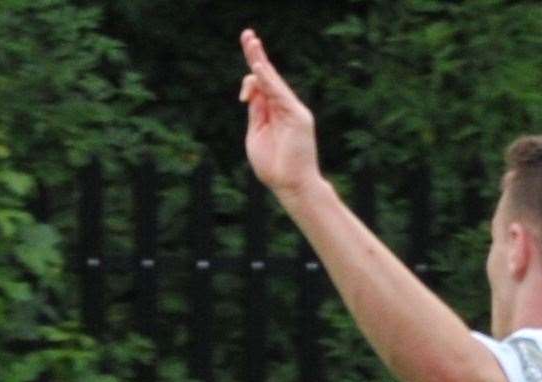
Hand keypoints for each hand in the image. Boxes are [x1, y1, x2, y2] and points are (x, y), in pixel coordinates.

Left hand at [239, 29, 322, 201]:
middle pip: (268, 76)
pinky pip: (281, 94)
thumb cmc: (273, 167)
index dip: (251, 76)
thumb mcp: (256, 136)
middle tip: (247, 35)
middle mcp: (284, 107)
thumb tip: (251, 91)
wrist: (291, 186)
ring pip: (273, 82)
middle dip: (256, 55)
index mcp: (272, 113)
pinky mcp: (298, 117)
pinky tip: (260, 68)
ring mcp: (292, 111)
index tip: (243, 85)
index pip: (260, 86)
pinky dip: (269, 81)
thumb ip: (256, 113)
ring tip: (250, 42)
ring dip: (260, 62)